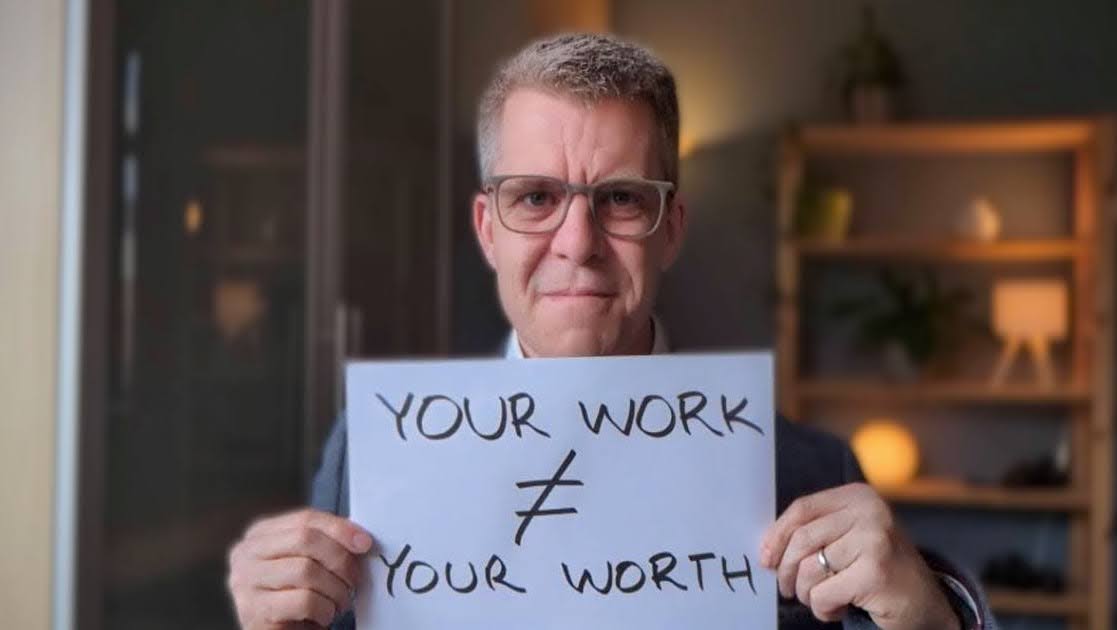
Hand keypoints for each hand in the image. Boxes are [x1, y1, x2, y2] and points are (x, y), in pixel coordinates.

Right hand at [227, 508, 373, 628]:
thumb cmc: (297, 599)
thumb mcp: (309, 564)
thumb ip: (325, 545)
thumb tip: (360, 538)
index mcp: (260, 536)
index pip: (304, 519)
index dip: (339, 528)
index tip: (365, 543)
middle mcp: (246, 555)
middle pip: (304, 540)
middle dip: (340, 559)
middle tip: (355, 579)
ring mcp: (245, 583)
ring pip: (306, 570)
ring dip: (335, 589)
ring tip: (340, 602)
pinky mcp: (254, 612)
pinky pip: (303, 601)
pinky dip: (324, 609)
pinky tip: (323, 615)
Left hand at [760, 483, 959, 629]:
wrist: (926, 603)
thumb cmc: (877, 570)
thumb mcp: (849, 538)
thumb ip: (817, 532)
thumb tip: (768, 546)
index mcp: (859, 497)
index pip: (802, 509)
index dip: (777, 535)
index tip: (766, 558)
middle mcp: (870, 512)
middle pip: (802, 539)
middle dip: (787, 571)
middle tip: (789, 589)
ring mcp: (874, 541)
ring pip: (809, 569)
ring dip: (807, 594)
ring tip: (823, 599)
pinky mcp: (875, 572)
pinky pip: (822, 594)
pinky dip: (823, 609)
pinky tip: (839, 608)